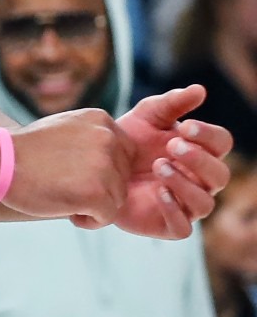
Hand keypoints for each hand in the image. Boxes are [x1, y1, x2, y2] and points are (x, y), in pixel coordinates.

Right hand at [2, 108, 131, 224]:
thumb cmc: (24, 150)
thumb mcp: (66, 127)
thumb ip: (92, 137)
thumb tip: (112, 159)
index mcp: (101, 120)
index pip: (126, 154)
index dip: (106, 171)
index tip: (79, 175)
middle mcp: (108, 139)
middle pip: (123, 177)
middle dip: (101, 189)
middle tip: (68, 188)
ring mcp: (104, 166)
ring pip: (118, 198)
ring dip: (95, 206)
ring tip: (65, 198)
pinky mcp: (97, 193)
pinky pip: (108, 217)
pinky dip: (89, 220)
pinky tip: (68, 210)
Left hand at [95, 86, 232, 239]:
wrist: (95, 167)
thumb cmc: (128, 141)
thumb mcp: (146, 116)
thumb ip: (172, 103)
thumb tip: (201, 90)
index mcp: (201, 151)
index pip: (221, 144)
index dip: (208, 135)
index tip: (184, 126)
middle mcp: (200, 180)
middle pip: (220, 174)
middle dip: (199, 159)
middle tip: (172, 145)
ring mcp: (186, 204)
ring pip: (205, 201)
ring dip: (185, 183)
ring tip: (160, 166)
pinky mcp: (167, 225)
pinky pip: (184, 227)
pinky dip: (175, 210)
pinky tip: (159, 191)